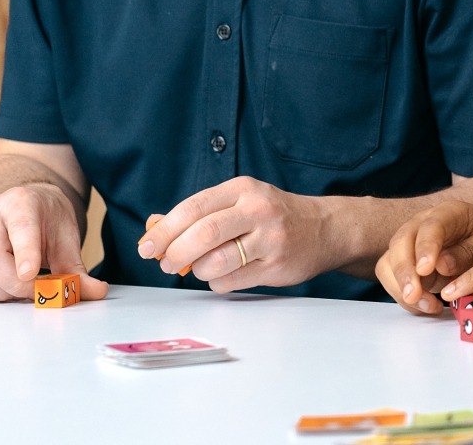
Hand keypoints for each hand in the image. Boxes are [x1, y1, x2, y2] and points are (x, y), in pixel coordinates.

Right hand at [0, 183, 108, 301]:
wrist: (30, 205)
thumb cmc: (47, 220)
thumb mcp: (67, 239)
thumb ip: (76, 269)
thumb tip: (95, 291)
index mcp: (20, 203)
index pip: (20, 227)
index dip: (25, 252)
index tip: (31, 274)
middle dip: (13, 283)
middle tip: (36, 291)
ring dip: (0, 291)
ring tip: (23, 290)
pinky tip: (7, 290)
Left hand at [138, 177, 328, 292]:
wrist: (326, 229)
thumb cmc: (274, 215)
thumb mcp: (239, 201)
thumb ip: (198, 212)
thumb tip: (152, 226)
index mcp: (244, 189)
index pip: (193, 208)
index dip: (164, 231)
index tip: (146, 246)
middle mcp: (259, 210)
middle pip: (203, 235)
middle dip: (175, 254)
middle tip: (166, 263)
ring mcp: (270, 239)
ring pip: (215, 263)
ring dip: (198, 271)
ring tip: (203, 267)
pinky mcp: (276, 266)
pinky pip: (230, 282)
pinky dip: (218, 282)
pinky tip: (228, 272)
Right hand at [375, 202, 472, 315]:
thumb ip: (472, 250)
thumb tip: (441, 266)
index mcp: (450, 212)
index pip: (431, 226)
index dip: (425, 247)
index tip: (425, 269)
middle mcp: (425, 224)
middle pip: (400, 242)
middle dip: (403, 271)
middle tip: (414, 296)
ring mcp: (413, 245)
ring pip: (390, 262)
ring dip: (401, 288)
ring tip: (429, 307)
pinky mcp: (409, 266)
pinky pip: (394, 280)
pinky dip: (405, 298)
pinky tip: (429, 307)